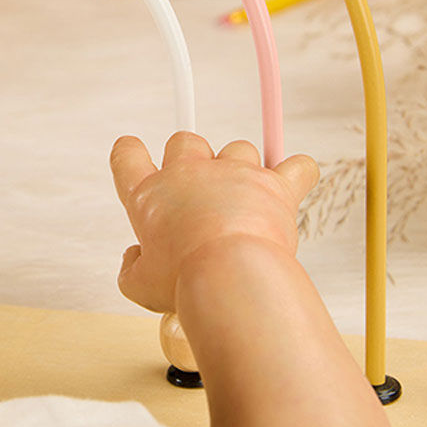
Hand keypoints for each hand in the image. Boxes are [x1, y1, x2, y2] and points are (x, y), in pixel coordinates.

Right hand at [110, 130, 318, 312]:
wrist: (232, 277)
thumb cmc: (186, 281)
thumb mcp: (140, 285)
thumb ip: (131, 268)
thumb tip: (134, 259)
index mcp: (149, 196)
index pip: (127, 158)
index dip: (129, 153)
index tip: (133, 152)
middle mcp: (188, 174)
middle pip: (185, 141)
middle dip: (190, 158)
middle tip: (197, 189)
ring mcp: (232, 173)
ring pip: (237, 149)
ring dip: (240, 168)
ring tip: (244, 202)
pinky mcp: (272, 184)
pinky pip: (295, 165)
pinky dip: (298, 173)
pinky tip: (295, 182)